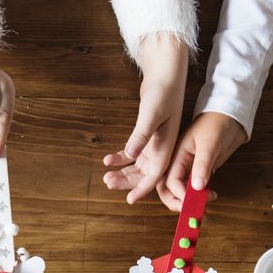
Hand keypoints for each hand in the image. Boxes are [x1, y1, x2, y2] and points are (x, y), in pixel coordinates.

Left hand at [103, 35, 188, 203]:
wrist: (165, 73)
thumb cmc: (162, 91)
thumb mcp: (151, 113)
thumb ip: (140, 135)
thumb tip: (130, 156)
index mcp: (167, 146)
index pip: (155, 174)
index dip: (142, 188)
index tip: (129, 199)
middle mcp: (162, 147)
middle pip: (144, 172)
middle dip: (127, 181)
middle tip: (108, 184)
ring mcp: (154, 141)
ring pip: (137, 164)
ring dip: (122, 171)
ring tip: (106, 176)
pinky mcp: (147, 134)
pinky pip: (133, 152)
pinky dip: (121, 157)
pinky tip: (108, 159)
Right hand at [156, 111, 248, 210]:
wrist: (231, 116)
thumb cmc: (217, 123)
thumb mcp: (209, 143)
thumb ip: (202, 165)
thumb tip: (197, 187)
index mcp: (176, 154)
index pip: (170, 180)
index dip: (178, 194)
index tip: (191, 201)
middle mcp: (180, 163)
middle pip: (169, 189)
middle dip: (177, 202)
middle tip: (191, 211)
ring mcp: (191, 167)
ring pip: (182, 190)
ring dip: (189, 201)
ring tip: (203, 205)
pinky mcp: (202, 170)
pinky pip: (196, 187)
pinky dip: (200, 195)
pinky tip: (210, 196)